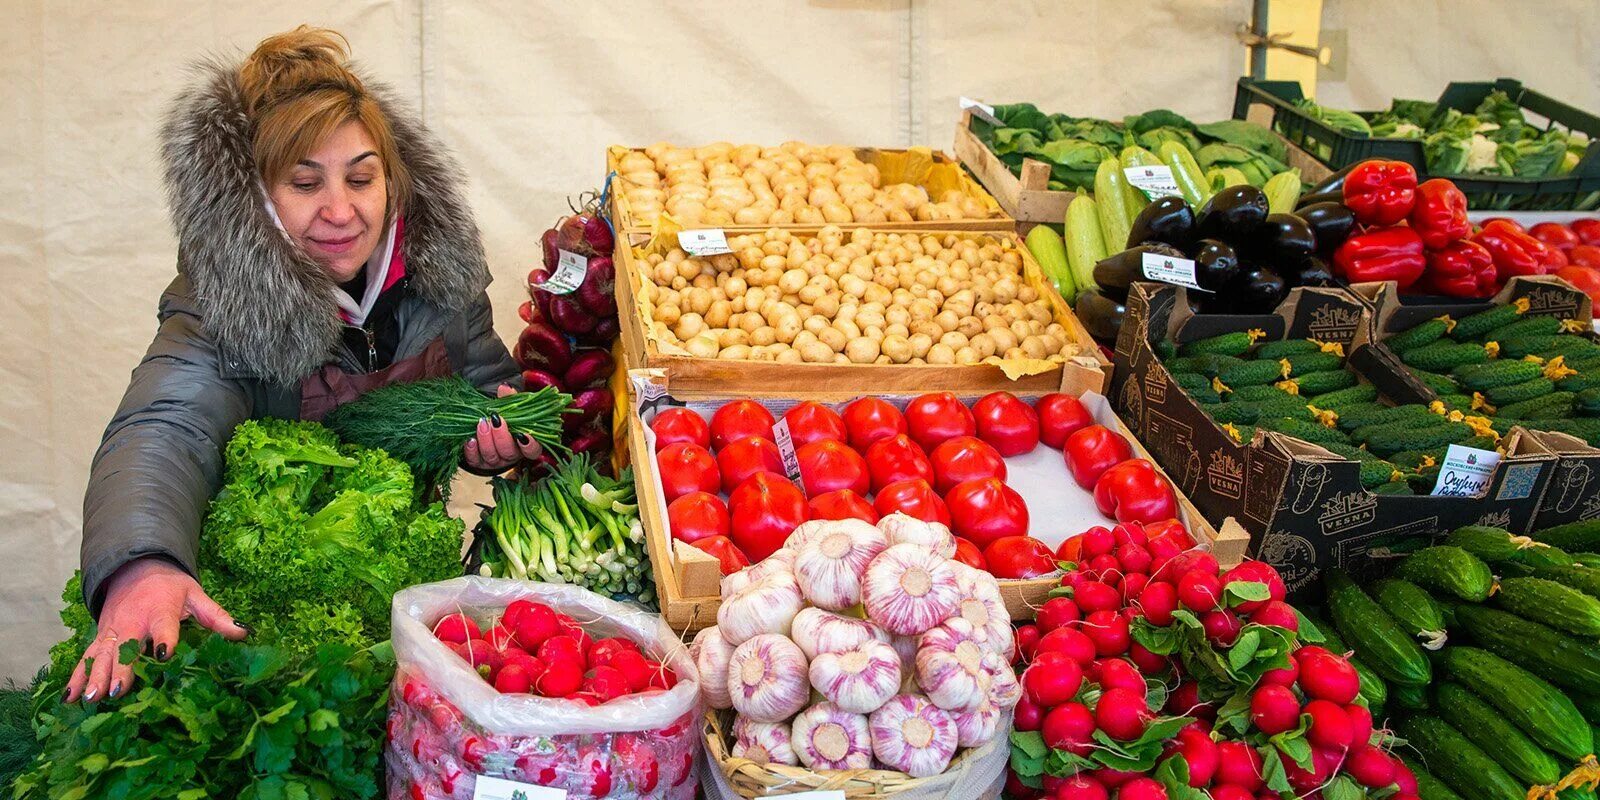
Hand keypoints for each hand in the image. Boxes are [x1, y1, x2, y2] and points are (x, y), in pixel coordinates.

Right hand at [65, 558, 246, 702]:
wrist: (135, 567)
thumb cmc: (170, 587)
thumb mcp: (196, 595)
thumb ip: (217, 616)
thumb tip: (244, 632)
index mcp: (160, 611)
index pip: (163, 626)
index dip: (164, 639)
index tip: (164, 655)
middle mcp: (132, 622)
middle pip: (125, 648)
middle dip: (120, 669)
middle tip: (116, 691)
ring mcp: (113, 631)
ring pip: (101, 656)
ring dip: (94, 677)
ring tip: (91, 700)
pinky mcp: (100, 638)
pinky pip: (86, 658)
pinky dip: (76, 676)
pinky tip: (69, 698)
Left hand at [463, 385, 542, 472]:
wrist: (487, 423)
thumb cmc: (505, 416)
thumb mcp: (511, 406)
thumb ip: (511, 398)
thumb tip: (505, 387)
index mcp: (525, 444)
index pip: (532, 450)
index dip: (529, 445)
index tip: (523, 434)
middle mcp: (511, 456)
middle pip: (509, 453)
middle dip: (501, 437)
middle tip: (495, 420)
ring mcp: (495, 461)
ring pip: (491, 456)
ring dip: (486, 440)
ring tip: (482, 423)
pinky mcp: (479, 463)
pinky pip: (475, 461)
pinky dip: (472, 451)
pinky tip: (470, 439)